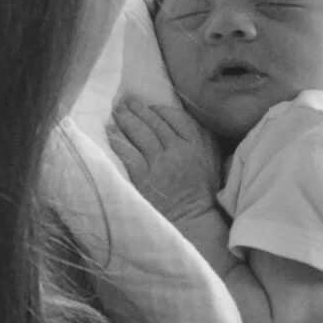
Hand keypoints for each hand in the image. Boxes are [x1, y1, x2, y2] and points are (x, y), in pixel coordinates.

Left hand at [106, 98, 221, 221]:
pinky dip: (118, 141)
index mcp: (196, 144)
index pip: (175, 117)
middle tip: (127, 102)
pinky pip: (127, 152)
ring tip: (117, 112)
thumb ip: (200, 141)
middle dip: (138, 109)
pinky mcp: (144, 176)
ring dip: (126, 120)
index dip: (159, 110)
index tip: (150, 108)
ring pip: (139, 133)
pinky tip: (110, 133)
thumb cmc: (202, 193)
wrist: (192, 220)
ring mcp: (159, 163)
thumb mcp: (212, 162)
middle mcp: (177, 149)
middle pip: (154, 122)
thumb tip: (180, 124)